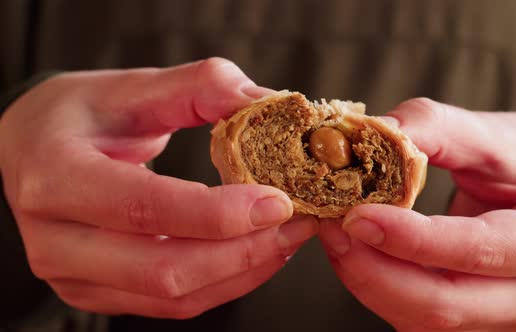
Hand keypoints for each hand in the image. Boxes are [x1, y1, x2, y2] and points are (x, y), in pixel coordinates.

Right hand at [0, 58, 317, 317]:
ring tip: (287, 237)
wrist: (31, 150)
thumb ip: (201, 87)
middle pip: (165, 268)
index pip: (145, 208)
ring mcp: (74, 275)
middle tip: (297, 222)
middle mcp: (57, 239)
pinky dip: (224, 282)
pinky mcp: (98, 292)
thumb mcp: (132, 87)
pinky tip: (255, 252)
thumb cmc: (80, 116)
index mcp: (57, 176)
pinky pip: (172, 303)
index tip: (278, 202)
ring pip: (174, 296)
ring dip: (243, 271)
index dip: (218, 213)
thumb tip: (269, 103)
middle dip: (244, 251)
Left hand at [319, 98, 515, 330]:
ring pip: (423, 321)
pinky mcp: (478, 320)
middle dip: (374, 270)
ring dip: (369, 281)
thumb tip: (370, 132)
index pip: (479, 251)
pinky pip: (417, 319)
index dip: (411, 240)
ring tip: (337, 234)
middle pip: (444, 304)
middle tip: (331, 225)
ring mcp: (507, 316)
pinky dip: (380, 287)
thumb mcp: (497, 133)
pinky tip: (360, 252)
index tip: (356, 215)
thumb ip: (435, 128)